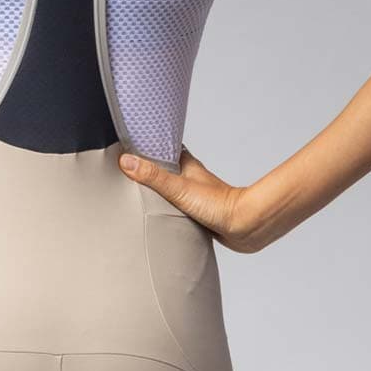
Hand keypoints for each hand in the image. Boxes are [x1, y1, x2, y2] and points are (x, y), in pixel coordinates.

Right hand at [118, 144, 262, 253]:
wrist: (244, 226)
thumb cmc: (218, 205)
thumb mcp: (178, 188)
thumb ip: (153, 176)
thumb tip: (126, 161)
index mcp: (186, 164)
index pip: (163, 147)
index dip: (147, 145)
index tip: (129, 144)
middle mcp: (190, 176)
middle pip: (165, 167)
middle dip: (149, 168)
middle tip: (129, 168)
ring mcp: (194, 193)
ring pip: (171, 186)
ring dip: (158, 188)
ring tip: (138, 191)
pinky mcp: (198, 210)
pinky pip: (177, 204)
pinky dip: (167, 205)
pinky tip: (159, 213)